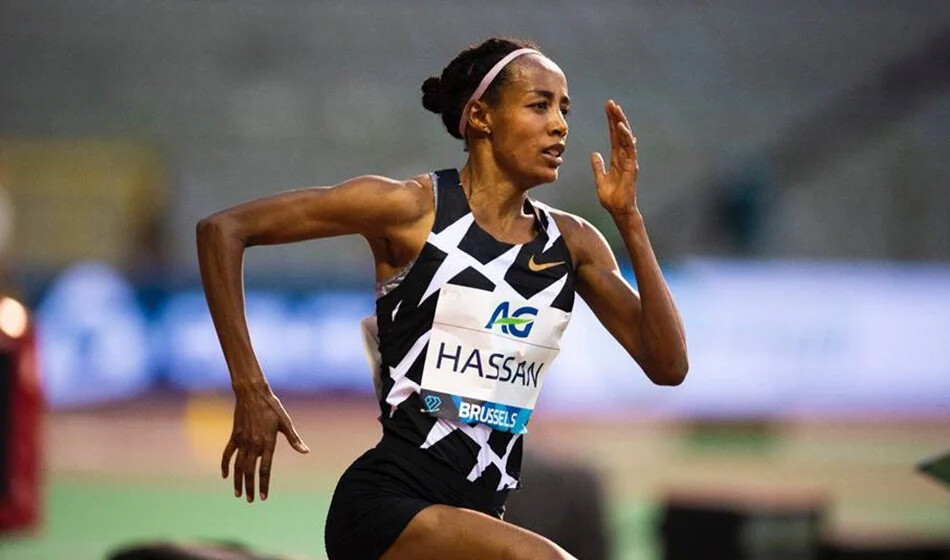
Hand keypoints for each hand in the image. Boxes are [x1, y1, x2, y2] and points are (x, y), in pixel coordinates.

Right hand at [222, 387, 308, 502]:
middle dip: (250, 487)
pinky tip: (225, 475)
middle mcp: (253, 445)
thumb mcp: (285, 422)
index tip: (263, 497)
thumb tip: (305, 451)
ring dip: (238, 481)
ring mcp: (242, 441)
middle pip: (250, 471)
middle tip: (250, 500)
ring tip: (238, 494)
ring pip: (238, 466)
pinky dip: (225, 465)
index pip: (265, 469)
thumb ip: (294, 439)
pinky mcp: (234, 436)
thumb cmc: (271, 406)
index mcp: (267, 443)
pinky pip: (227, 454)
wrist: (252, 393)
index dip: (264, 484)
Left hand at [590, 99, 639, 216]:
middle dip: (615, 117)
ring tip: (616, 109)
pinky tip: (621, 127)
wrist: (618, 209)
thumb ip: (598, 166)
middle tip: (611, 103)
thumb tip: (594, 154)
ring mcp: (629, 160)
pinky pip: (629, 149)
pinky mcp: (631, 166)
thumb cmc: (611, 197)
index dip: (610, 122)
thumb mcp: (600, 179)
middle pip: (619, 133)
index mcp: (616, 158)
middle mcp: (624, 157)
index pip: (613, 136)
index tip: (607, 108)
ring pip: (626, 138)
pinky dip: (626, 137)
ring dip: (621, 123)